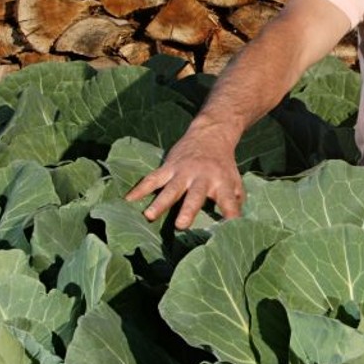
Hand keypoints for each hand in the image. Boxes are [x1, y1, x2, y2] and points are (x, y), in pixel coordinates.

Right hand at [125, 129, 243, 229]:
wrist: (211, 135)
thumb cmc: (223, 165)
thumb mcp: (234, 181)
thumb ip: (235, 202)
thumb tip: (235, 226)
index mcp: (222, 183)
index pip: (229, 202)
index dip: (230, 215)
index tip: (231, 228)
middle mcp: (203, 177)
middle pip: (195, 195)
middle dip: (188, 210)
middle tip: (180, 225)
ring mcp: (184, 171)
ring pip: (171, 188)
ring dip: (160, 202)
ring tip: (149, 215)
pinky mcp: (169, 166)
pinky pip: (153, 178)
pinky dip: (140, 188)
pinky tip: (128, 199)